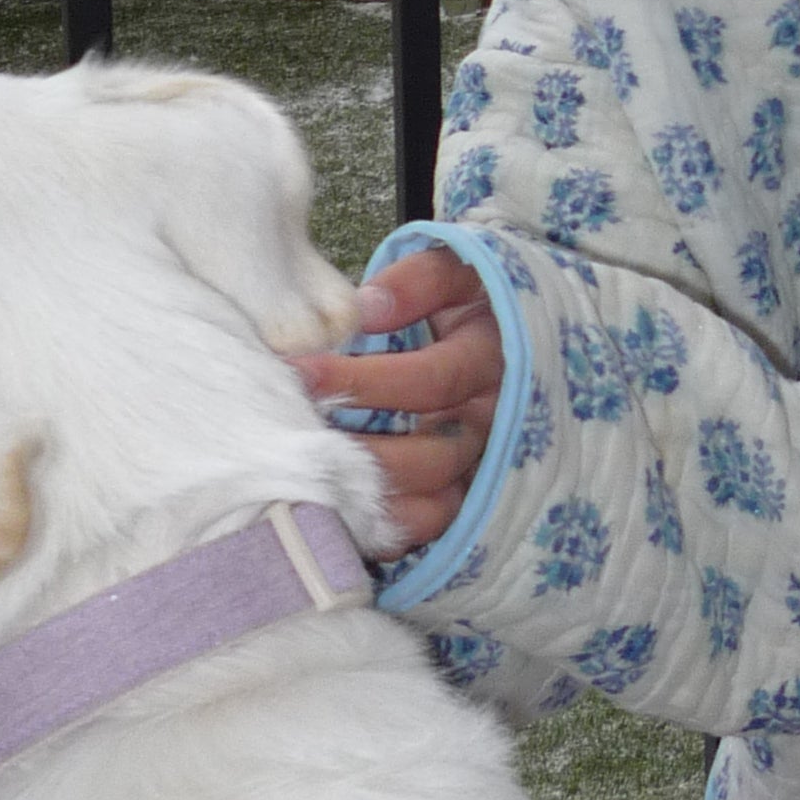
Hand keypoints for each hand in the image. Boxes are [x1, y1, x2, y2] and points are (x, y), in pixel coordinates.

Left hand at [293, 247, 505, 552]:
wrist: (501, 329)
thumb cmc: (462, 299)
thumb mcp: (452, 272)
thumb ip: (418, 280)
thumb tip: (369, 310)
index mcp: (492, 359)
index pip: (430, 380)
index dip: (360, 381)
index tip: (297, 373)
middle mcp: (493, 420)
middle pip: (430, 456)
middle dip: (357, 451)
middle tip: (298, 437)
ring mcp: (480, 464)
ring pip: (432, 502)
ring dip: (369, 493)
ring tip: (313, 473)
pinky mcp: (464, 495)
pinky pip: (430, 527)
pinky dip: (388, 527)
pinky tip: (340, 508)